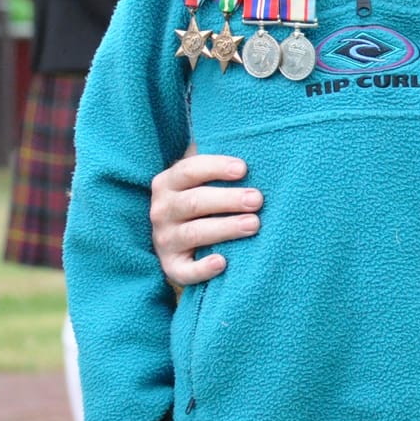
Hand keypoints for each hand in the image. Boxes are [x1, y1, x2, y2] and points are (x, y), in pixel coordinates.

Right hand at [150, 152, 259, 288]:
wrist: (175, 237)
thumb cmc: (201, 198)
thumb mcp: (201, 179)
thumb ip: (218, 167)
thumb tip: (254, 150)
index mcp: (167, 183)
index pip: (189, 170)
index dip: (216, 168)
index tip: (244, 169)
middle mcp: (161, 210)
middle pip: (194, 202)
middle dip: (228, 200)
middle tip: (258, 200)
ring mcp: (164, 239)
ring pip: (194, 233)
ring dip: (225, 228)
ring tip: (254, 224)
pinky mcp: (171, 266)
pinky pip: (185, 270)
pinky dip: (202, 269)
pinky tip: (222, 262)